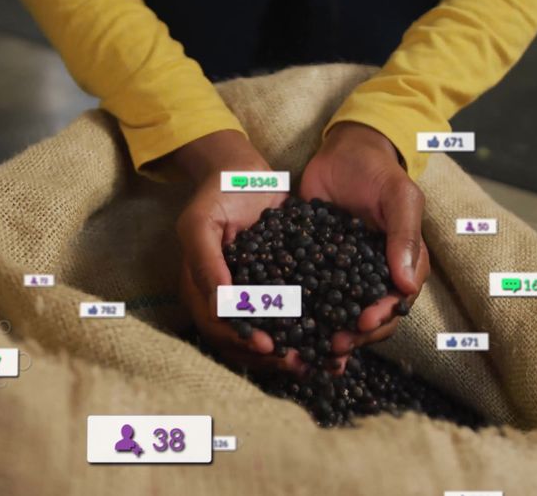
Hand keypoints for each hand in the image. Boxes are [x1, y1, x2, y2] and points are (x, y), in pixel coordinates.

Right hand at [172, 131, 303, 371]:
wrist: (247, 171)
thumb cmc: (218, 193)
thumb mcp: (202, 222)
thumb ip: (206, 262)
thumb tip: (220, 305)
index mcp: (202, 290)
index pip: (218, 326)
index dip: (242, 339)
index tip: (267, 346)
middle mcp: (228, 300)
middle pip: (245, 341)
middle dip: (272, 357)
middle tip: (300, 364)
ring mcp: (255, 295)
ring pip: (272, 334)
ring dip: (295, 352)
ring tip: (322, 362)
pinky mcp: (281, 287)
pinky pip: (294, 316)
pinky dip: (312, 330)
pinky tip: (334, 339)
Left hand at [300, 122, 429, 370]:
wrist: (343, 152)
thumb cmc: (378, 173)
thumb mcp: (399, 198)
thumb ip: (404, 237)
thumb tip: (406, 285)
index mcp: (401, 265)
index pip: (396, 302)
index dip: (382, 317)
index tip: (363, 323)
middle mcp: (373, 277)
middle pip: (368, 319)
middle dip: (354, 336)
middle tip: (334, 345)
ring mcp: (342, 275)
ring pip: (339, 314)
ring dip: (328, 333)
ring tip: (312, 347)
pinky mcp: (314, 267)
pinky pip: (309, 295)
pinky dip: (301, 314)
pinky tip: (286, 326)